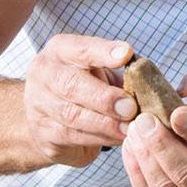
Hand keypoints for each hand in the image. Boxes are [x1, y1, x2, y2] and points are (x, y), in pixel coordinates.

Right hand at [22, 34, 137, 165]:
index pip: (81, 48)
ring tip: (129, 127)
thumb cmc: (84, 85)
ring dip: (106, 124)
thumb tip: (148, 80)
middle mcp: (44, 74)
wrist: (47, 116)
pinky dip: (100, 138)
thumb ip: (118, 70)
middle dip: (104, 98)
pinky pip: (73, 137)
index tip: (127, 55)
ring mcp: (38, 105)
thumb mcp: (98, 69)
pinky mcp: (43, 133)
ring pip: (72, 115)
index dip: (104, 52)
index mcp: (60, 50)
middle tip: (130, 107)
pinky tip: (118, 138)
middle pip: (71, 84)